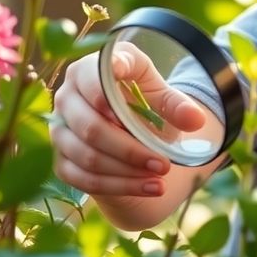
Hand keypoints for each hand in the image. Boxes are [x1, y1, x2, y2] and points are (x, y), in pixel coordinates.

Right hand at [51, 42, 208, 197]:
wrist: (129, 130)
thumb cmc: (144, 104)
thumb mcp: (164, 99)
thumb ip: (178, 105)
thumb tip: (196, 120)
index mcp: (91, 68)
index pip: (91, 75)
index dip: (105, 92)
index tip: (123, 112)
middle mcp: (68, 96)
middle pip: (91, 127)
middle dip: (129, 150)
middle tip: (164, 164)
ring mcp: (59, 129)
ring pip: (87, 157)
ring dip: (126, 172)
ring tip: (160, 179)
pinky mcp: (61, 159)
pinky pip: (83, 178)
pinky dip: (118, 186)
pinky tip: (147, 188)